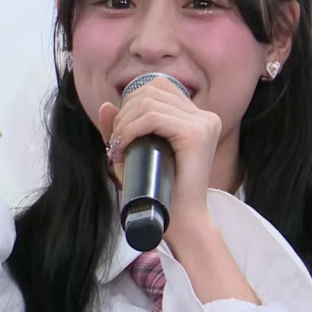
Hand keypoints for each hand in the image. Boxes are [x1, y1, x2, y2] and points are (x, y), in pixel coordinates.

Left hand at [98, 77, 220, 243]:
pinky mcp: (197, 134)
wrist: (181, 223)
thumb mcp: (135, 155)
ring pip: (150, 102)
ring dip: (125, 122)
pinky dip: (131, 129)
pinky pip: (153, 117)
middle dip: (125, 112)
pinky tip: (124, 146)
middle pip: (153, 90)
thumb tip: (106, 105)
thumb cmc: (158, 193)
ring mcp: (204, 123)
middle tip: (116, 142)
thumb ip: (121, 130)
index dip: (133, 102)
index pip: (160, 87)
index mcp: (198, 118)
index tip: (121, 131)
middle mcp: (205, 117)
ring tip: (119, 147)